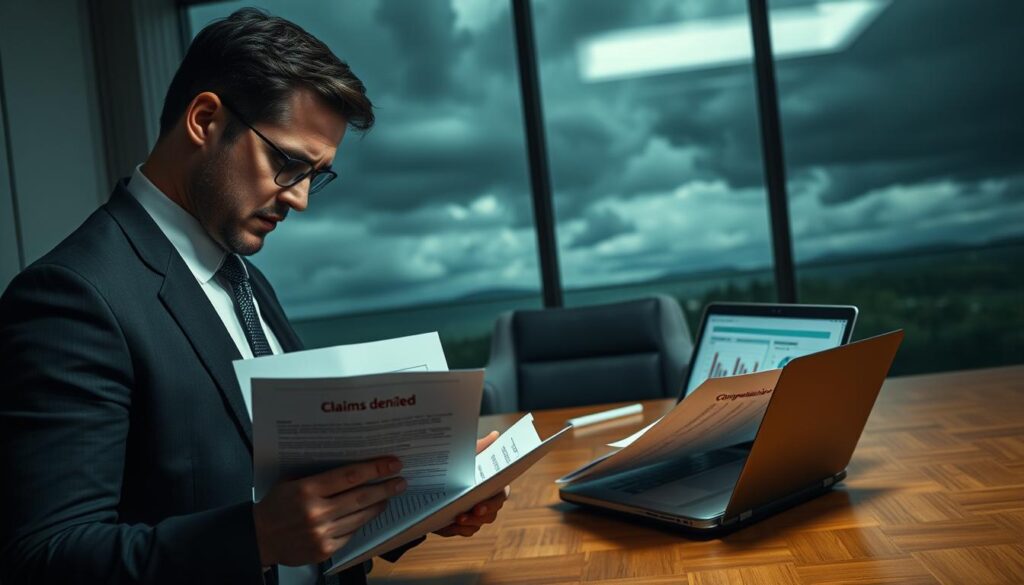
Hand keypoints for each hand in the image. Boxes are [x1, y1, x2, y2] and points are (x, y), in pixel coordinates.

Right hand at [253, 457, 406, 565]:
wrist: (258, 538)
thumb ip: (318, 474)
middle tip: (400, 480)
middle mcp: (316, 512)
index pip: (349, 476)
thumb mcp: (291, 481)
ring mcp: (322, 533)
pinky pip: (351, 533)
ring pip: (360, 517)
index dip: (375, 469)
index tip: (392, 464)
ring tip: (389, 496)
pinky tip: (367, 513)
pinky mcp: (325, 550)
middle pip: (361, 497)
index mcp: (307, 490)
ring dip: (378, 505)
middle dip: (385, 487)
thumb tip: (351, 462)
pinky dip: (361, 522)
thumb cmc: (275, 506)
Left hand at [434, 431, 509, 537]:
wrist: (434, 485)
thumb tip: (495, 435)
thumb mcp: (467, 457)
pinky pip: (467, 531)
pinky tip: (450, 524)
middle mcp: (487, 502)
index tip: (482, 500)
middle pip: (492, 512)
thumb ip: (480, 447)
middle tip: (472, 511)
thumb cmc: (459, 468)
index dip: (494, 500)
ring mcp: (477, 516)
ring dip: (470, 522)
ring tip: (457, 518)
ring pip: (480, 523)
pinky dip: (459, 529)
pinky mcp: (465, 526)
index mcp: (492, 485)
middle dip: (483, 513)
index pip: (501, 494)